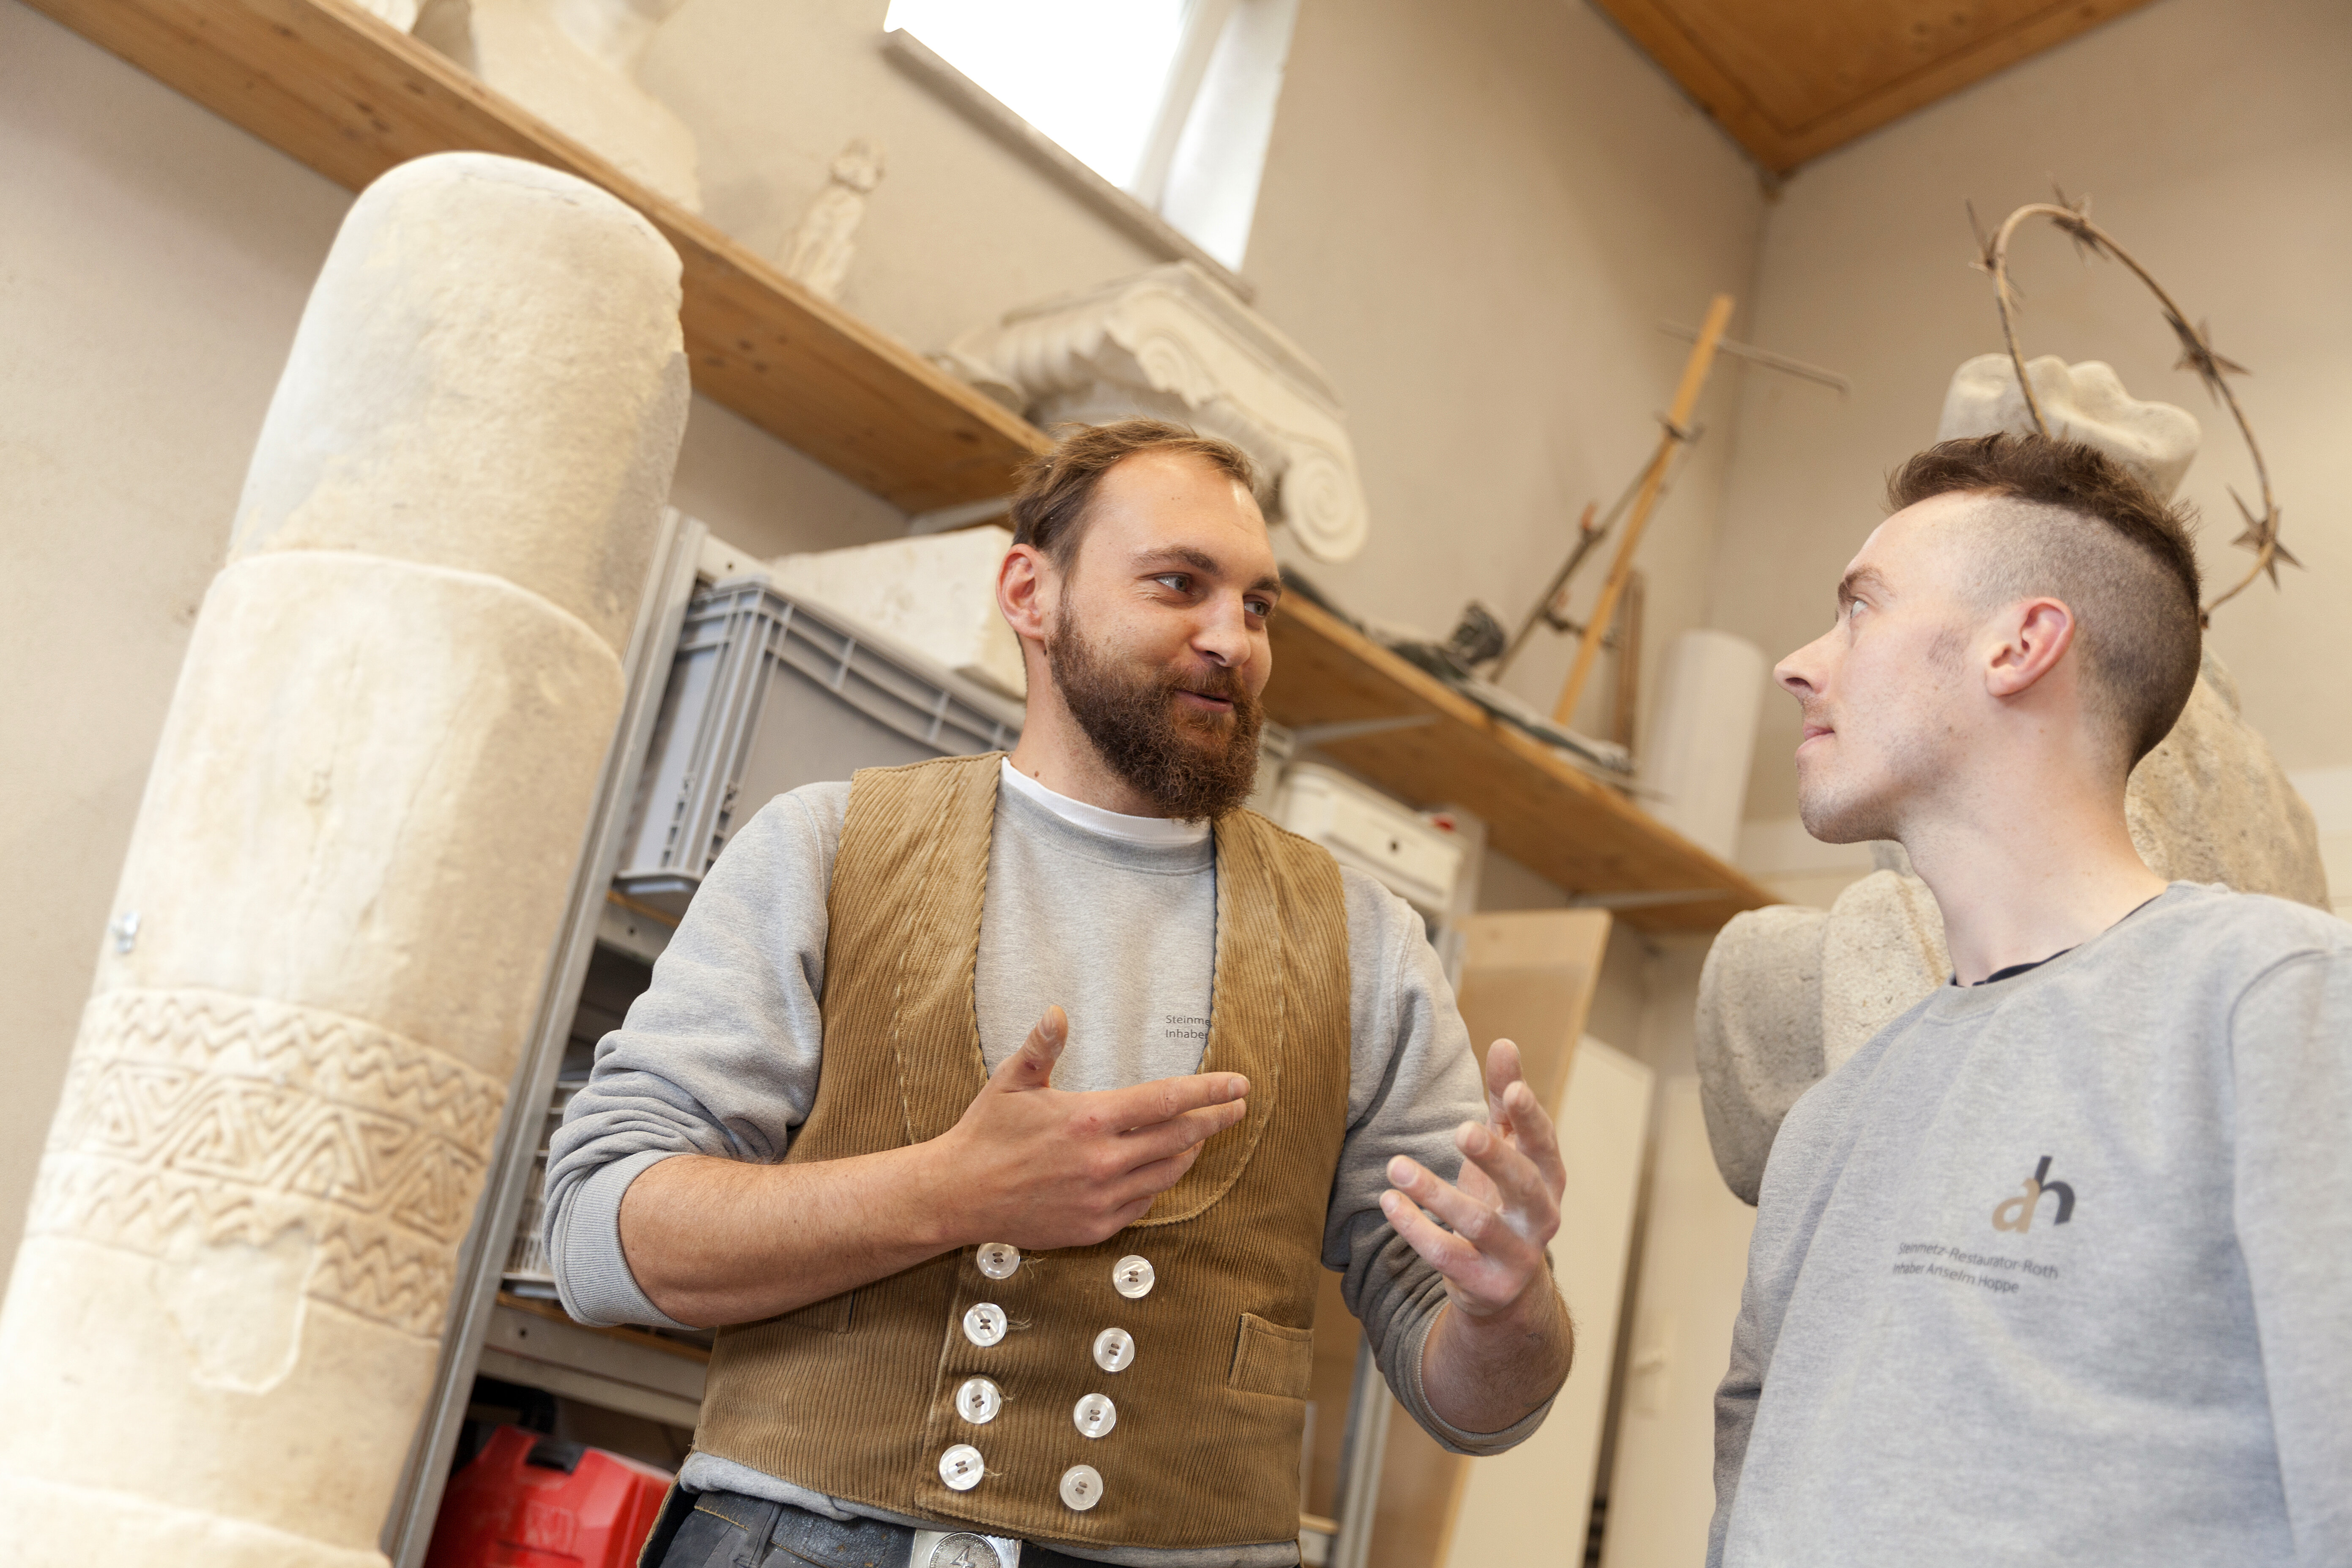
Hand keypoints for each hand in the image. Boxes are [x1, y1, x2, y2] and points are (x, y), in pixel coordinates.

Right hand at [929, 1006, 1249, 1249]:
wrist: (959, 1194)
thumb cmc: (986, 1134)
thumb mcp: (1011, 1082)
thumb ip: (1042, 1047)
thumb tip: (1057, 1012)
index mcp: (1090, 1120)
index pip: (1166, 1100)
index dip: (1208, 1091)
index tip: (1237, 1084)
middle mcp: (1103, 1161)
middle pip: (1179, 1137)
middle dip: (1215, 1119)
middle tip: (1238, 1107)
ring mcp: (1101, 1198)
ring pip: (1167, 1173)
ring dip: (1190, 1151)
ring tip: (1203, 1135)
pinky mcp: (1095, 1226)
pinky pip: (1143, 1204)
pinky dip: (1158, 1184)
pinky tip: (1162, 1170)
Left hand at [1380, 1039, 1563, 1318]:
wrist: (1504, 1288)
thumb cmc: (1502, 1200)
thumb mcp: (1506, 1151)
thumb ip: (1504, 1101)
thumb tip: (1504, 1043)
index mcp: (1548, 1178)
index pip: (1545, 1144)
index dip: (1531, 1118)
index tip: (1513, 1090)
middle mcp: (1541, 1218)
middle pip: (1523, 1185)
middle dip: (1493, 1156)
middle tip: (1460, 1129)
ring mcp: (1516, 1255)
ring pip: (1479, 1223)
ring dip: (1435, 1193)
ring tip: (1396, 1165)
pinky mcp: (1485, 1284)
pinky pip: (1447, 1256)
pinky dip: (1416, 1229)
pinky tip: (1389, 1201)